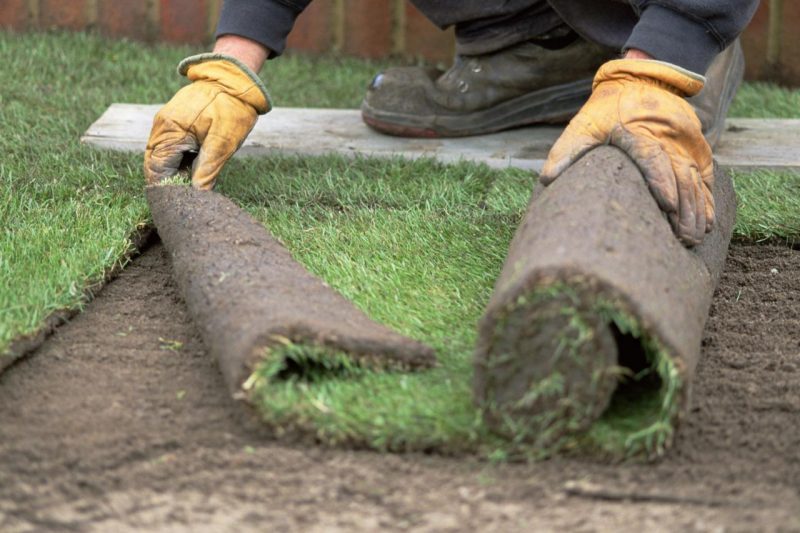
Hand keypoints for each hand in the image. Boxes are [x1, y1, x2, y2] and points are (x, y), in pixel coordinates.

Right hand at [144, 53, 269, 189]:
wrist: (235, 79)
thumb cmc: (231, 108)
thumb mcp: (222, 143)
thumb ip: (207, 171)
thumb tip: (197, 195)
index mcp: (169, 130)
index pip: (156, 170)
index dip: (165, 189)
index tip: (178, 204)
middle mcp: (162, 127)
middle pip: (156, 166)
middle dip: (170, 183)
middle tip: (187, 199)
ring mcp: (167, 124)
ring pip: (164, 158)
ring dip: (176, 174)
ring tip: (192, 188)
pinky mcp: (176, 124)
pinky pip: (172, 149)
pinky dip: (180, 162)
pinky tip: (194, 172)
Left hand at [540, 58, 713, 245]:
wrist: (643, 80)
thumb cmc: (607, 109)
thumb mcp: (584, 124)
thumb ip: (567, 150)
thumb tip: (547, 178)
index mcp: (636, 131)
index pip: (652, 157)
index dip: (661, 181)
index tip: (668, 206)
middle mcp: (666, 136)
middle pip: (679, 174)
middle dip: (684, 208)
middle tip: (683, 239)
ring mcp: (684, 142)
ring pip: (694, 177)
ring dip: (696, 209)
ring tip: (693, 238)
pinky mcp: (696, 146)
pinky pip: (704, 175)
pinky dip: (706, 199)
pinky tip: (706, 222)